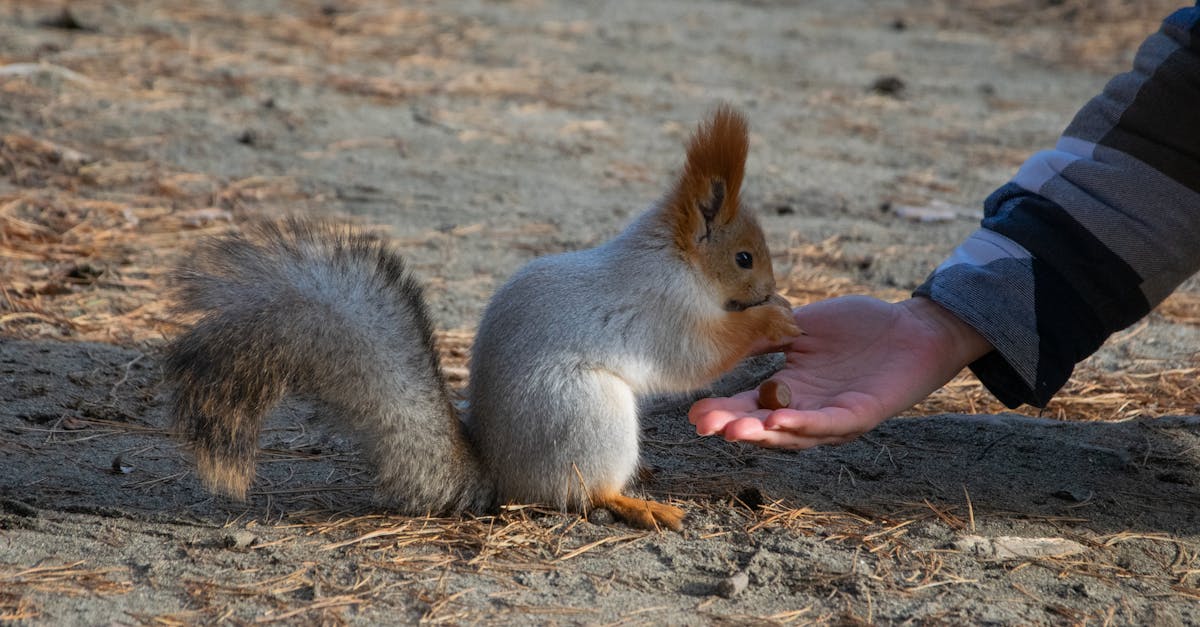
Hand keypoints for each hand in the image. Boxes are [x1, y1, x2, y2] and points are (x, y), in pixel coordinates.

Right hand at [688, 295, 992, 448]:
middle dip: (734, 427)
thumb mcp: (802, 327)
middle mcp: (807, 408)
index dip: (722, 411)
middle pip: (764, 426)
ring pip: (793, 434)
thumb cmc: (860, 326)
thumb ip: (767, 336)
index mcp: (790, 388)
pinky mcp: (861, 413)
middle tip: (705, 426)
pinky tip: (777, 421)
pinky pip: (828, 424)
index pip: (749, 405)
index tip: (693, 413)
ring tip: (733, 430)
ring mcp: (834, 415)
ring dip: (762, 434)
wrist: (913, 326)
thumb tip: (724, 334)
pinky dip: (802, 425)